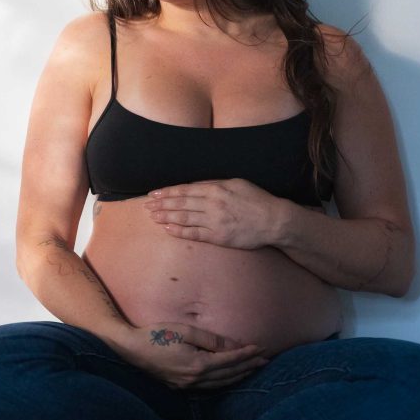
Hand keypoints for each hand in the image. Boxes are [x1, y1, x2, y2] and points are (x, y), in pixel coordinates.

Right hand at [118, 322, 269, 389]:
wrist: (131, 350)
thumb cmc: (157, 335)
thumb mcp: (185, 331)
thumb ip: (211, 340)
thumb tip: (232, 346)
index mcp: (198, 365)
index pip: (230, 360)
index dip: (247, 354)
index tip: (261, 348)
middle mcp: (196, 379)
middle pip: (229, 374)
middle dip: (248, 366)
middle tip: (264, 360)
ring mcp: (188, 385)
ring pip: (221, 383)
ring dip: (238, 375)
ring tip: (252, 369)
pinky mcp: (181, 386)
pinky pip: (210, 387)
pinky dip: (224, 382)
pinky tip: (229, 377)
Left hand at [143, 178, 283, 247]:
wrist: (273, 220)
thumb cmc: (256, 200)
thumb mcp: (236, 183)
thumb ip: (214, 184)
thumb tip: (194, 186)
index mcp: (216, 189)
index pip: (185, 190)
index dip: (167, 192)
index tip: (154, 193)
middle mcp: (212, 205)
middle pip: (180, 204)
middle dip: (161, 204)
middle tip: (146, 205)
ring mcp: (215, 222)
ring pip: (184, 218)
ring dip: (166, 217)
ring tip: (152, 216)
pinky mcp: (218, 237)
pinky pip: (194, 234)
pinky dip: (180, 231)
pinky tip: (168, 229)